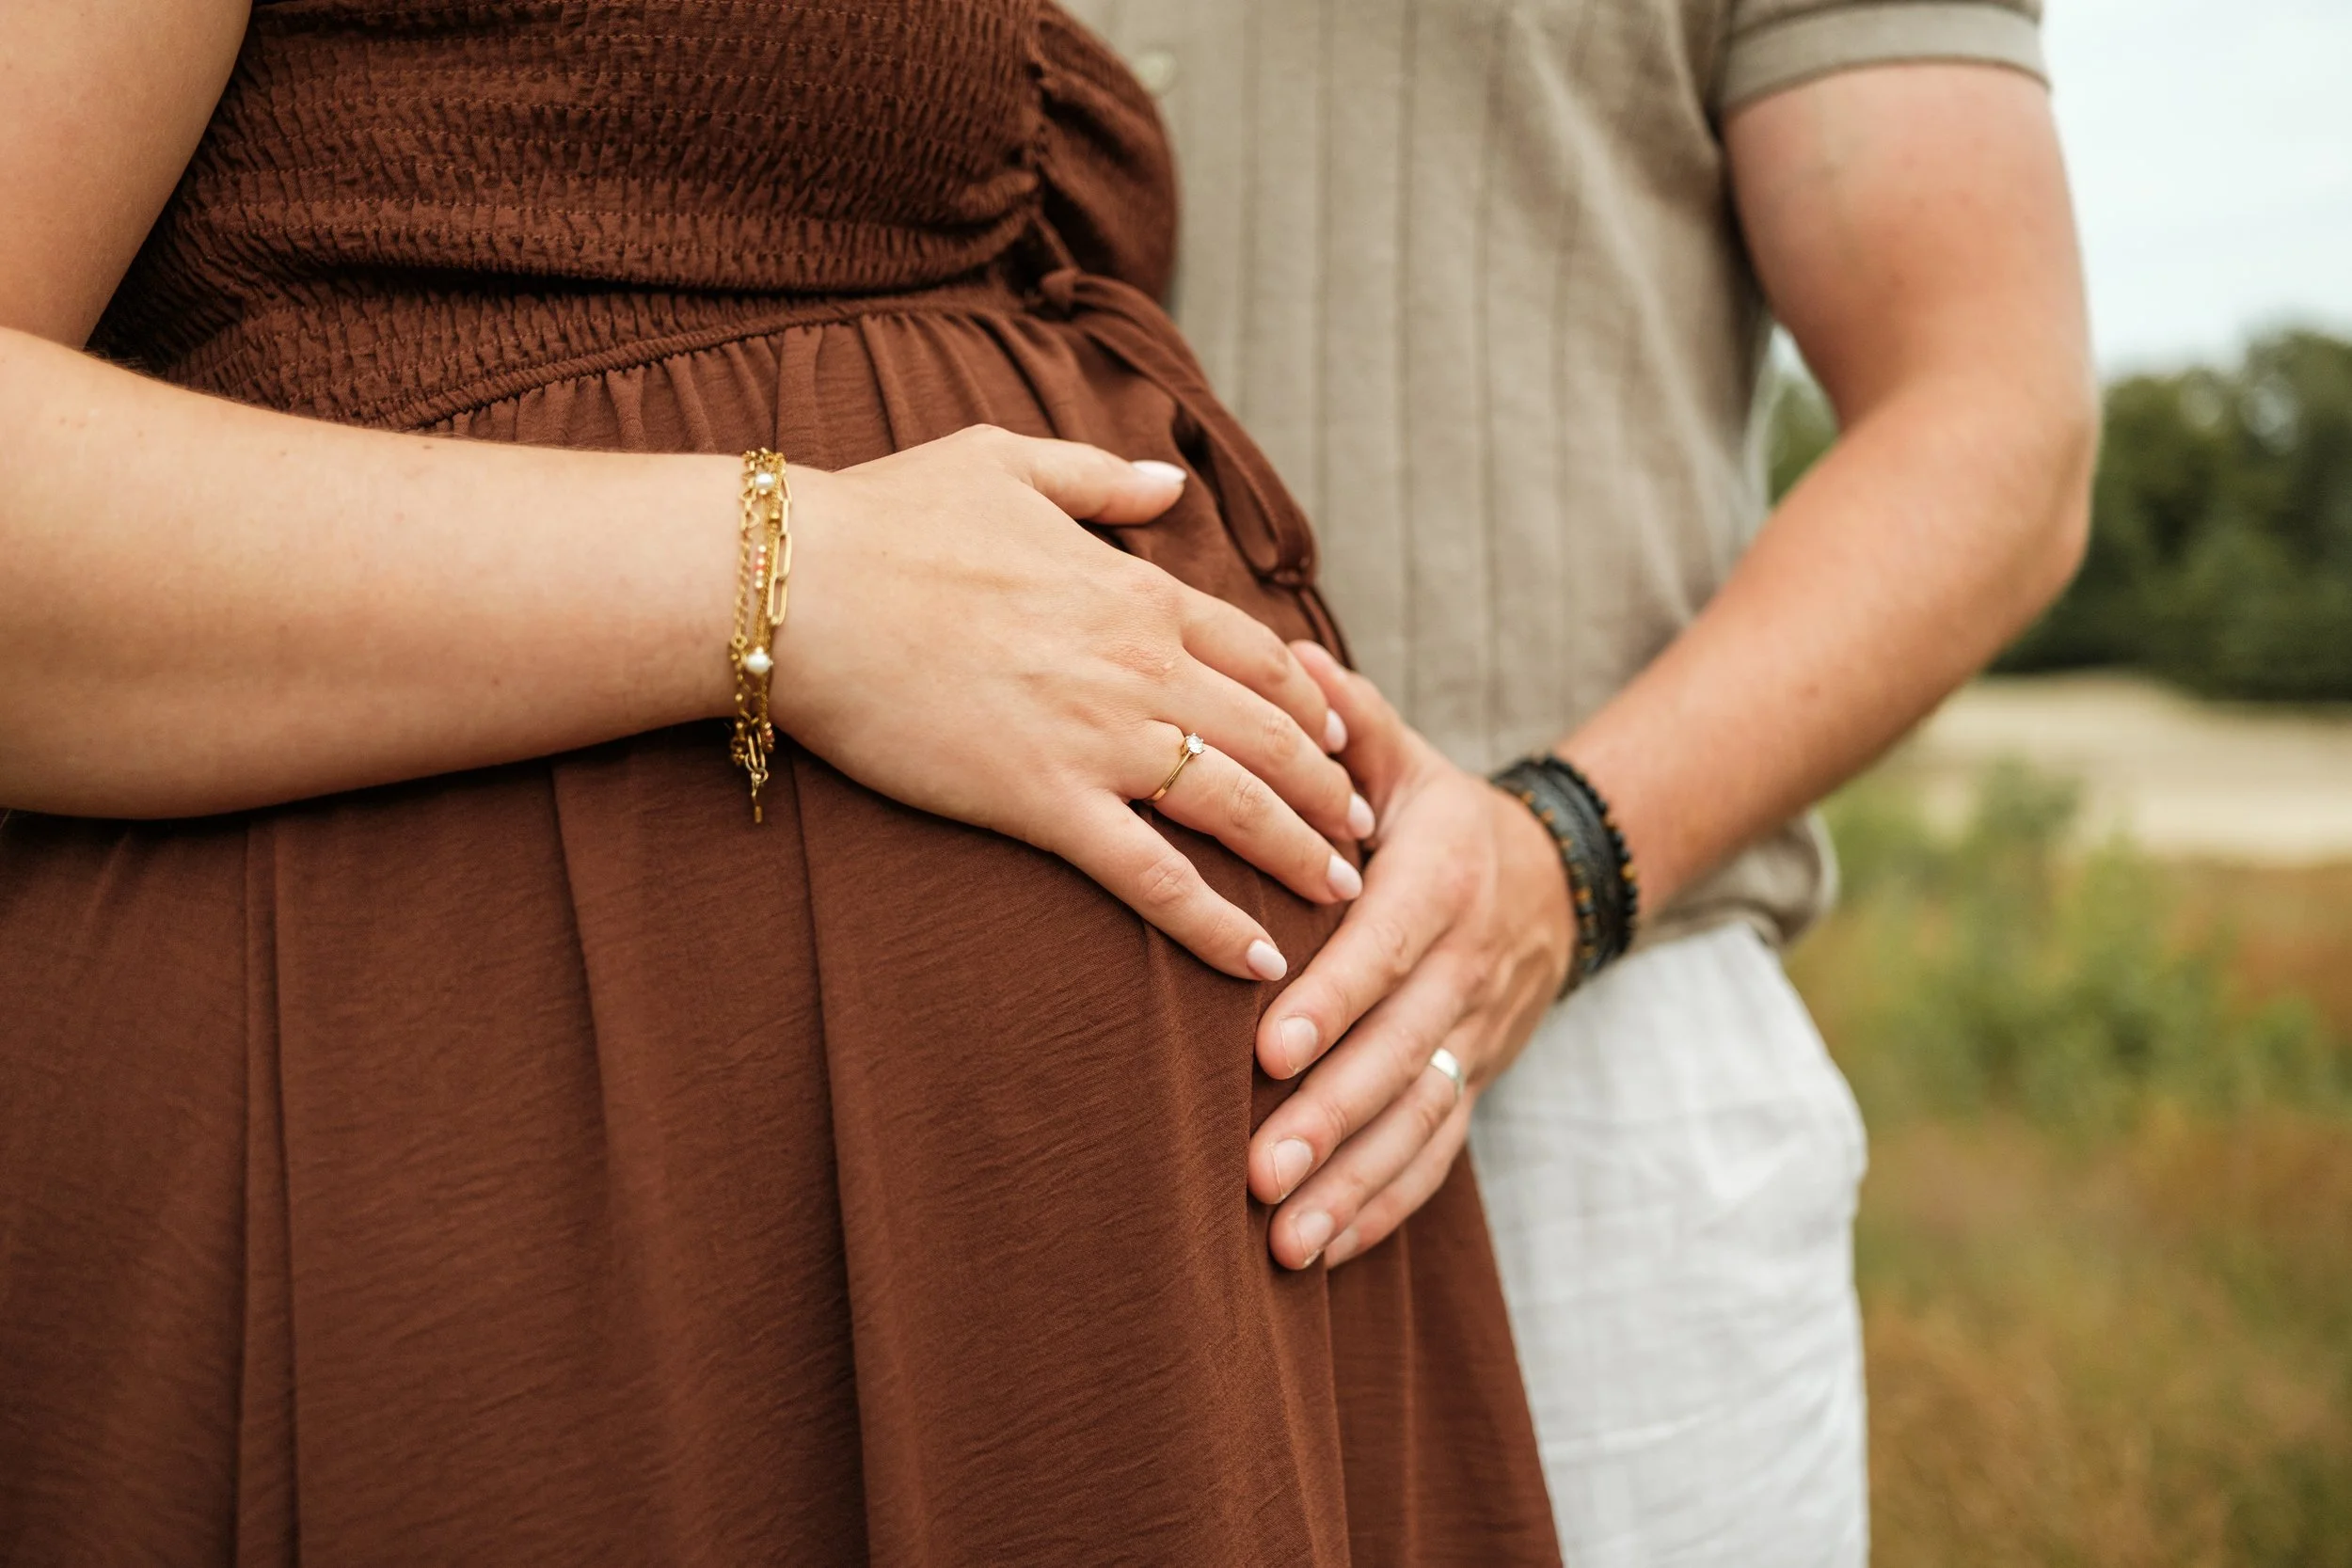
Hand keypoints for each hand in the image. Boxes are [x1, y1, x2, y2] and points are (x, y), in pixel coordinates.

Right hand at [773, 425, 1375, 980]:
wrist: (802, 587)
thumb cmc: (887, 519)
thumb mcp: (1004, 461)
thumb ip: (1101, 477)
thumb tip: (1171, 483)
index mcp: (1137, 590)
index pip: (1259, 654)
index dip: (1310, 702)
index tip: (1341, 737)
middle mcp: (1141, 665)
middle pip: (1273, 735)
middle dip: (1330, 788)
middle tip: (1363, 831)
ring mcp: (1099, 738)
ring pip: (1238, 806)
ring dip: (1300, 853)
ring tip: (1342, 895)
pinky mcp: (1044, 802)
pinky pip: (1152, 876)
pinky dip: (1214, 923)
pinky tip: (1259, 960)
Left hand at [1246, 642, 1573, 1265]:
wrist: (1557, 877)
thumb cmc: (1439, 813)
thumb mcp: (1405, 757)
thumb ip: (1350, 721)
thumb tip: (1290, 664)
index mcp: (1444, 878)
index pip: (1388, 944)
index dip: (1335, 998)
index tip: (1268, 1047)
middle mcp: (1469, 964)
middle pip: (1402, 1049)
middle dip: (1332, 1115)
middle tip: (1259, 1170)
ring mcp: (1477, 1032)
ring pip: (1421, 1117)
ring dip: (1354, 1181)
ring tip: (1284, 1238)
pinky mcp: (1475, 1078)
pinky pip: (1437, 1152)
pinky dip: (1385, 1206)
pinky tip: (1322, 1251)